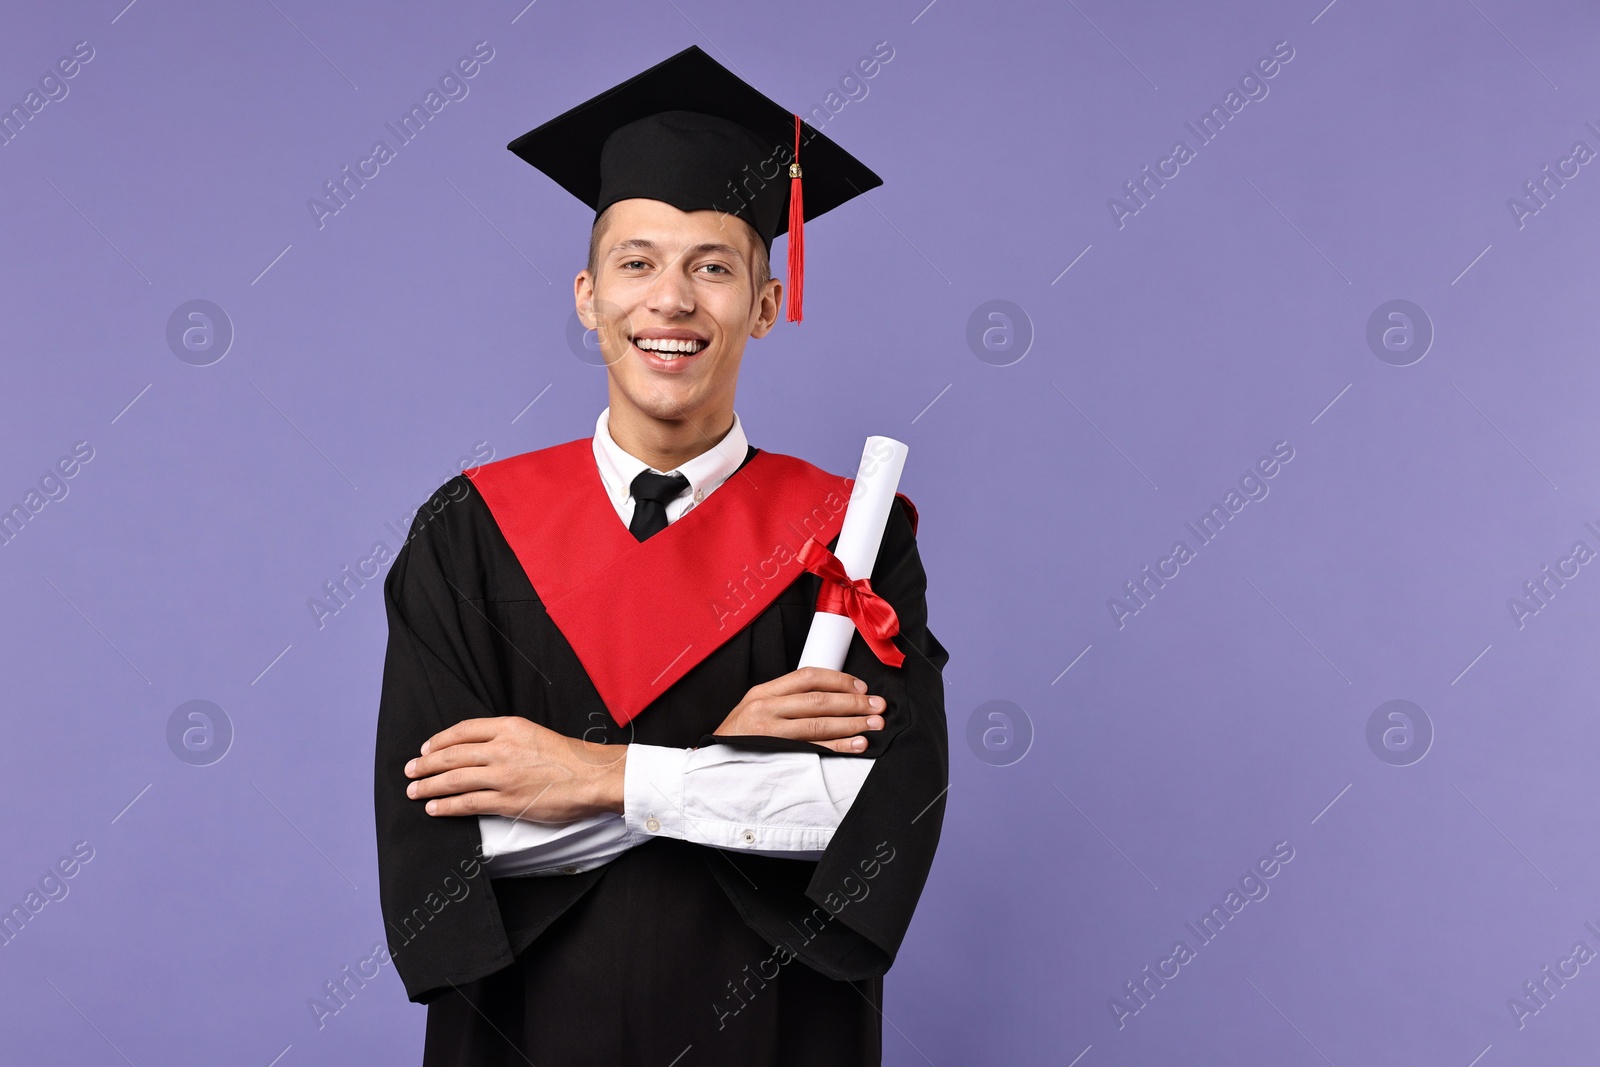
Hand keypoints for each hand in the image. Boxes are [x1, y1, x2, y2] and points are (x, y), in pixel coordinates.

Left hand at [404, 716, 625, 820]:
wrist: (594, 777)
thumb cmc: (571, 758)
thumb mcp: (536, 734)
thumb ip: (508, 739)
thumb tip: (480, 751)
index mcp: (510, 727)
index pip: (463, 731)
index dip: (439, 740)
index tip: (426, 748)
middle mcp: (502, 748)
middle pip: (452, 755)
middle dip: (425, 764)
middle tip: (411, 771)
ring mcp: (503, 776)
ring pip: (454, 779)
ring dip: (429, 786)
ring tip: (414, 792)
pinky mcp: (507, 800)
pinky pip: (467, 803)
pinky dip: (446, 806)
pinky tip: (434, 808)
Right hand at [714, 667, 885, 752]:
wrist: (709, 766)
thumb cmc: (738, 737)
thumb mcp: (755, 708)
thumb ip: (785, 700)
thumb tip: (829, 697)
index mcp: (763, 692)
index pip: (807, 676)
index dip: (838, 680)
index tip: (860, 687)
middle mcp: (766, 708)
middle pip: (819, 700)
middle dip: (854, 702)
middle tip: (878, 706)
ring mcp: (770, 732)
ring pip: (820, 724)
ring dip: (853, 724)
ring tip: (875, 724)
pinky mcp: (776, 754)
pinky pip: (815, 749)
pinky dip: (840, 747)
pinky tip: (858, 745)